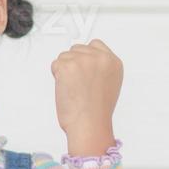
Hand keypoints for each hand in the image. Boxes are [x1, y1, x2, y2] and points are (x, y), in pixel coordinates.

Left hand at [50, 39, 120, 155]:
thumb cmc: (97, 111)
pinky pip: (55, 65)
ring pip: (64, 56)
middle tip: (78, 84)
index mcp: (113, 62)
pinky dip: (57, 76)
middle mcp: (100, 58)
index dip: (85, 56)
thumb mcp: (109, 84)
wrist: (90, 124)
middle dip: (74, 64)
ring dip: (65, 70)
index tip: (83, 68)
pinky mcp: (68, 66)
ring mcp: (84, 60)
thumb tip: (85, 61)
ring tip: (74, 88)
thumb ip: (100, 67)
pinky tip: (67, 89)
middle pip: (77, 49)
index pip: (95, 44)